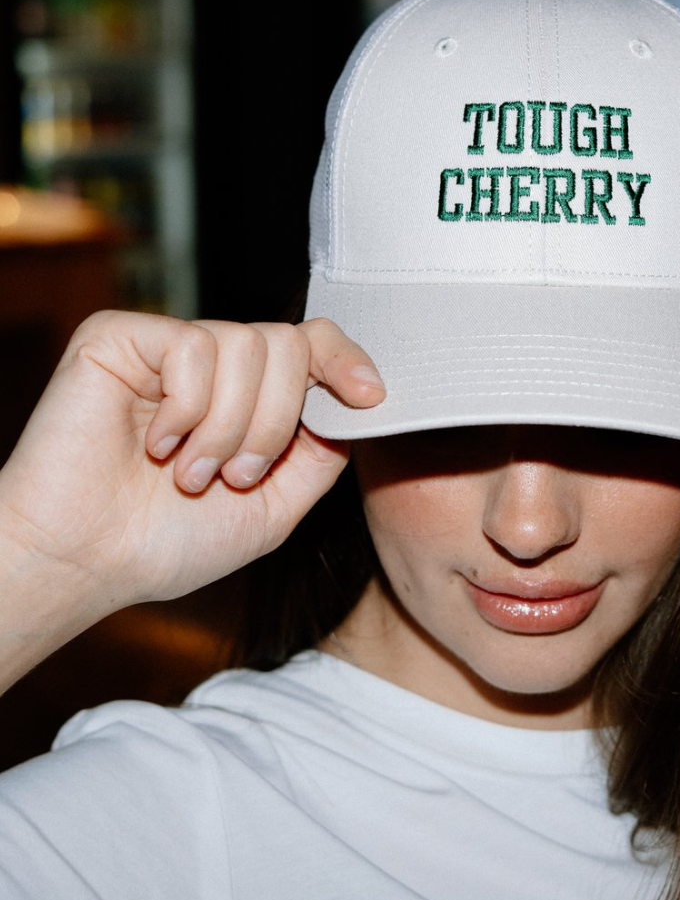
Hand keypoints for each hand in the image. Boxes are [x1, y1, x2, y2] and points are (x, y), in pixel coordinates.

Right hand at [0, 312, 383, 617]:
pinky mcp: (121, 336)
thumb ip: (322, 453)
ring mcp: (168, 348)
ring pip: (249, 346)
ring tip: (191, 473)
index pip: (313, 346)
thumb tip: (358, 403)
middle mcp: (215, 366)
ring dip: (229, 428)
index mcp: (251, 397)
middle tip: (236, 474)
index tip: (372, 396)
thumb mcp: (277, 506)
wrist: (88, 563)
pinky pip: (194, 348)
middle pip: (290, 346)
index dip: (347, 361)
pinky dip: (186, 411)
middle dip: (276, 423)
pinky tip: (155, 445)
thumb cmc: (171, 541)